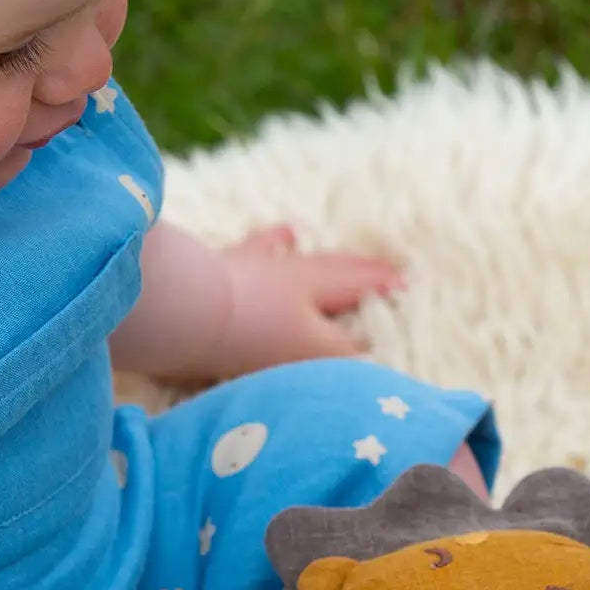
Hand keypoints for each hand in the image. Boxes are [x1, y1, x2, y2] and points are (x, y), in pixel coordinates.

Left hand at [212, 223, 405, 376]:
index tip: (406, 283)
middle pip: (330, 265)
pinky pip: (244, 254)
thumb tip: (370, 353)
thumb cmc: (255, 333)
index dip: (384, 284)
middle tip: (378, 266)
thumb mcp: (311, 350)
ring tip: (297, 235)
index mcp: (317, 284)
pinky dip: (257, 246)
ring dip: (296, 249)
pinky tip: (259, 240)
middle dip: (357, 268)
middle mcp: (288, 268)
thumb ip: (344, 353)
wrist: (182, 311)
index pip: (360, 283)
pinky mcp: (215, 271)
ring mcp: (250, 266)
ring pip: (282, 254)